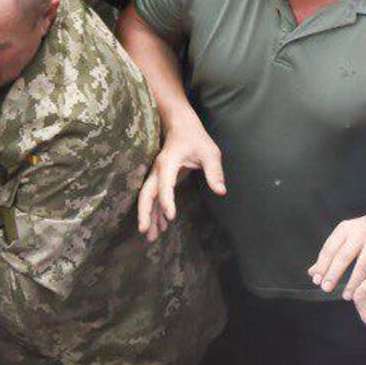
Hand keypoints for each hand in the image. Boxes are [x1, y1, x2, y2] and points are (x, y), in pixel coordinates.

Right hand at [136, 117, 224, 240]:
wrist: (181, 127)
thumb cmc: (196, 139)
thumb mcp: (210, 153)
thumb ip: (214, 173)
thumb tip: (220, 192)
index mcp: (168, 163)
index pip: (165, 184)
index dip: (167, 201)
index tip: (171, 216)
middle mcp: (158, 171)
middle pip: (146, 194)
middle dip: (145, 213)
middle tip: (145, 231)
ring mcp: (156, 175)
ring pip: (148, 199)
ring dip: (148, 217)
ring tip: (150, 237)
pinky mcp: (159, 180)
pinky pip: (154, 198)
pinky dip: (155, 212)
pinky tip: (160, 227)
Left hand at [309, 216, 365, 322]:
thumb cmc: (363, 233)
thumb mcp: (345, 237)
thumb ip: (330, 254)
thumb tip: (312, 272)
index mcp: (346, 229)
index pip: (329, 250)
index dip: (322, 266)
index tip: (316, 280)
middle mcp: (361, 232)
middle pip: (344, 256)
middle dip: (334, 274)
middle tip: (326, 288)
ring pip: (363, 265)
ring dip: (354, 282)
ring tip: (347, 295)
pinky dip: (365, 281)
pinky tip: (362, 291)